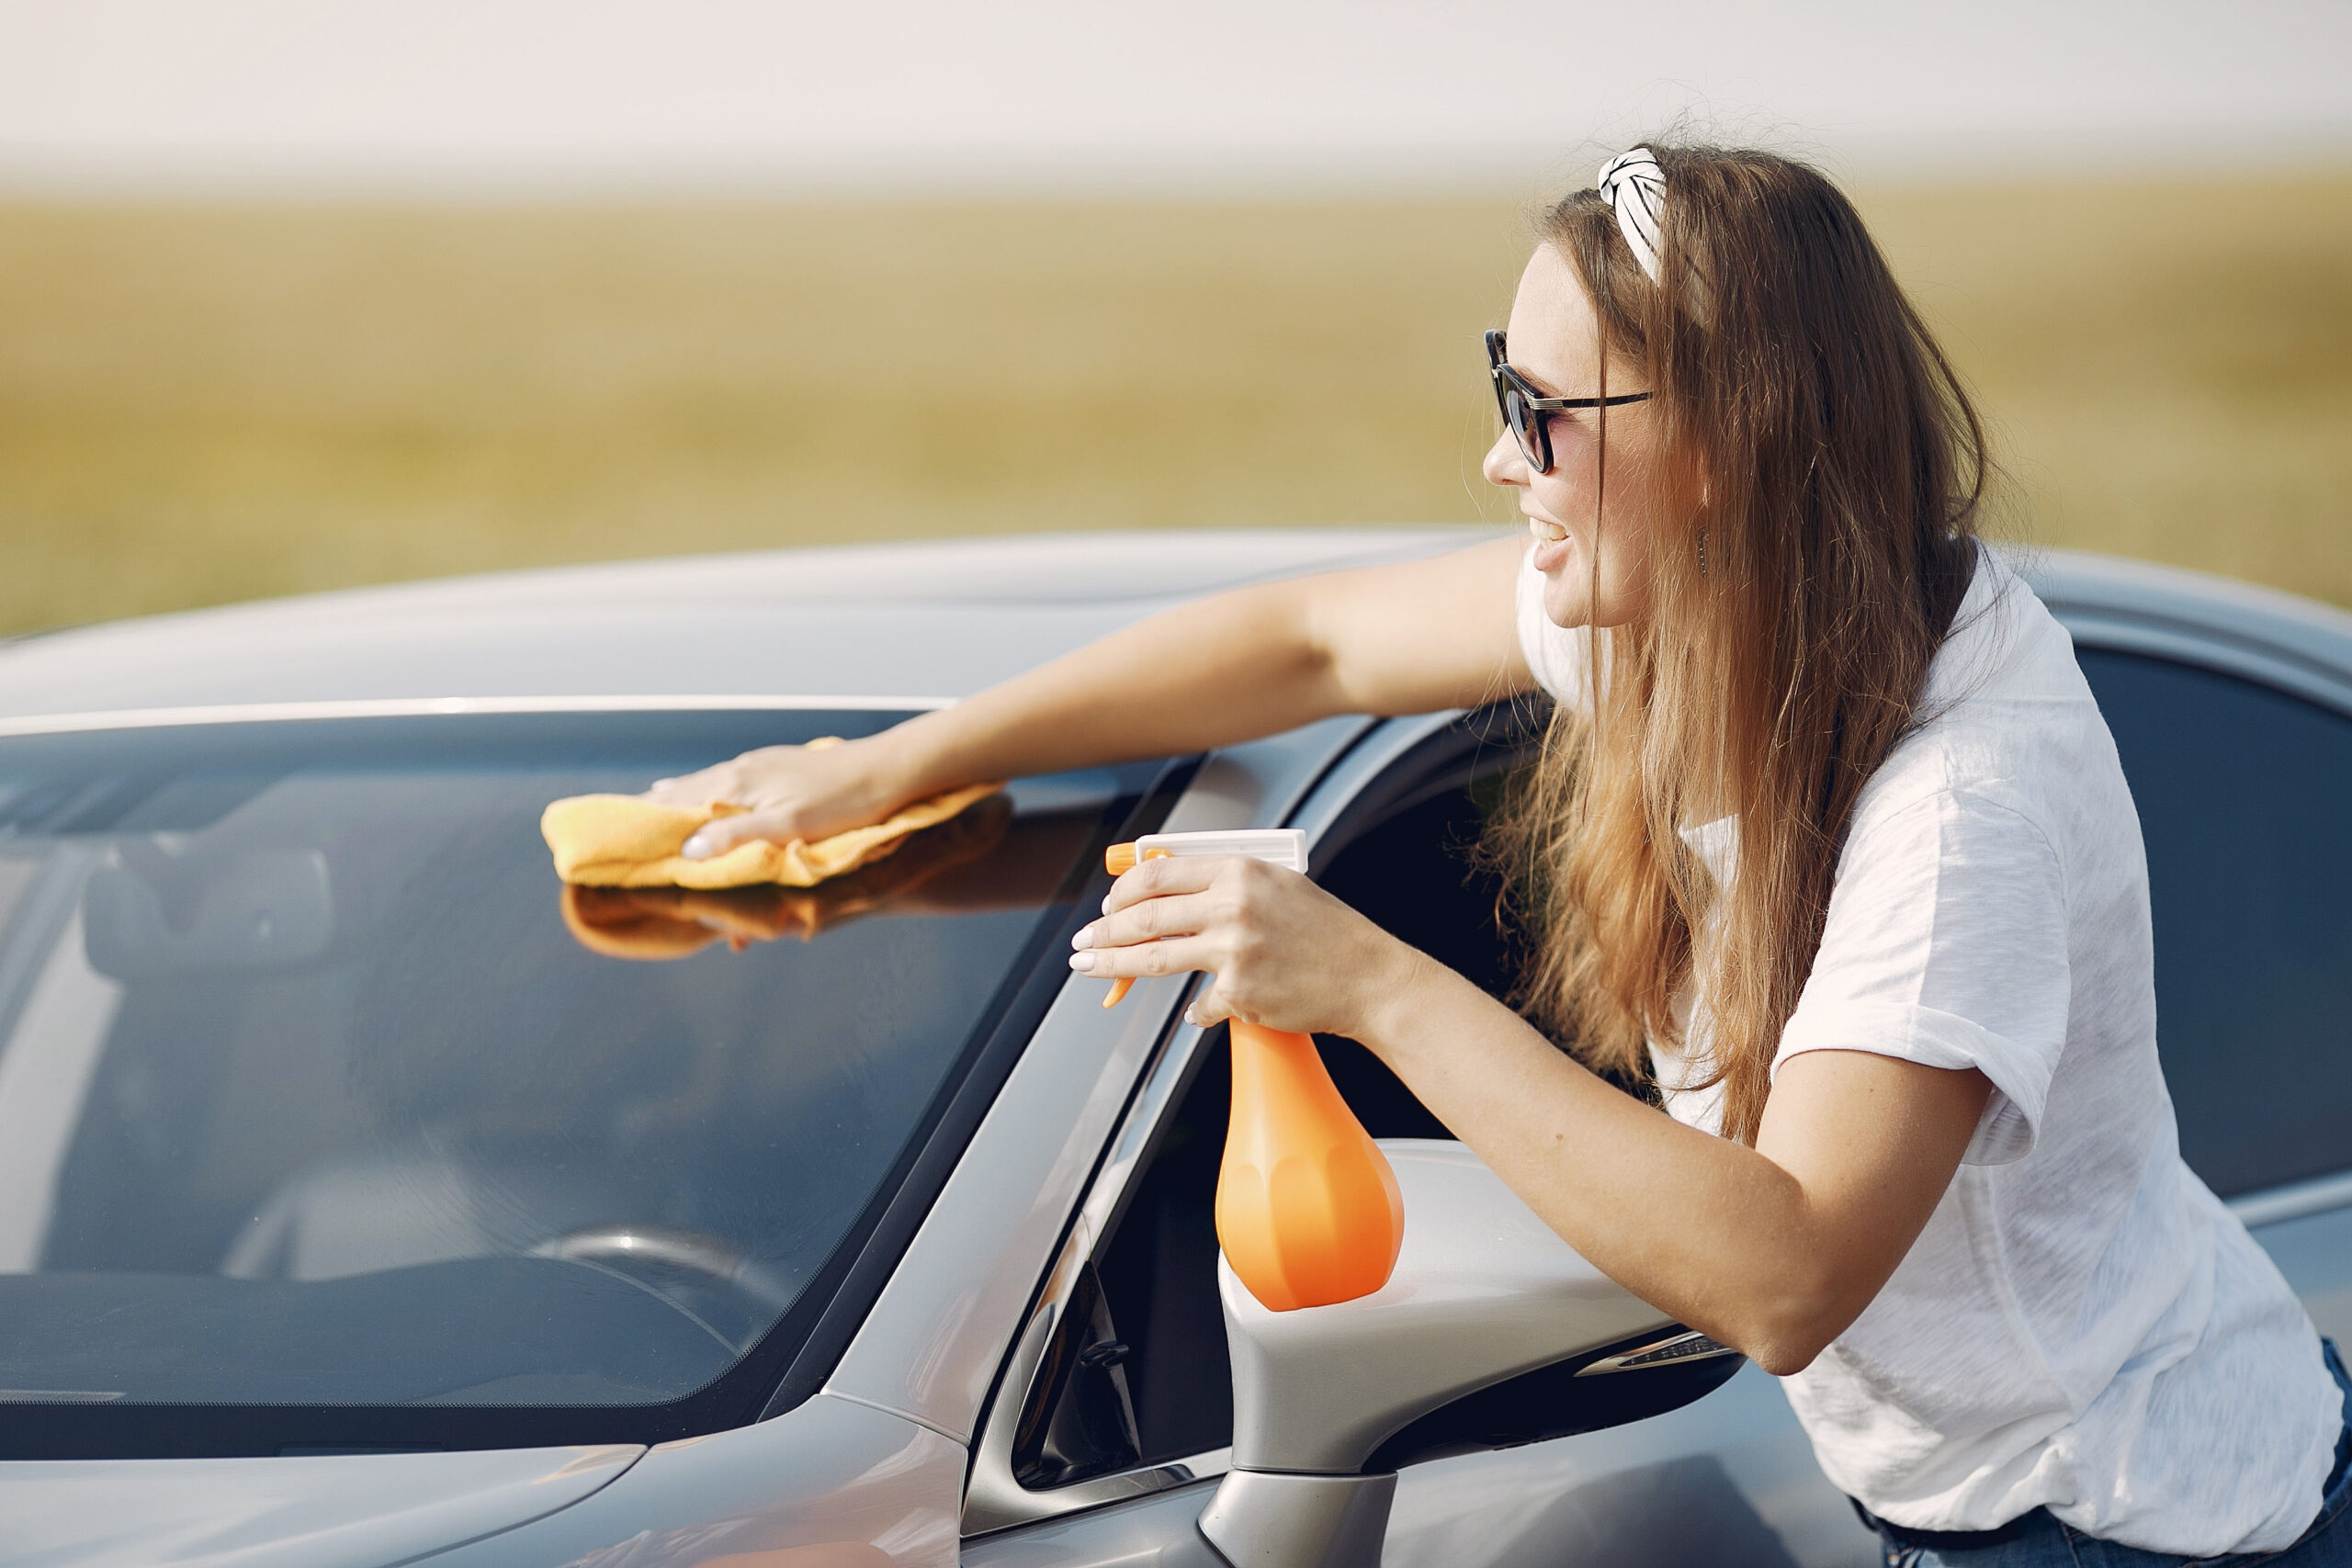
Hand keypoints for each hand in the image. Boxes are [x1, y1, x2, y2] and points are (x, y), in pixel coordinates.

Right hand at [642, 735, 914, 859]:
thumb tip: (688, 849)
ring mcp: (761, 764)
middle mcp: (742, 769)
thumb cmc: (840, 804)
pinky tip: (710, 788)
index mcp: (738, 783)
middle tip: (628, 820)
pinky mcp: (779, 765)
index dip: (650, 818)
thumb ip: (736, 836)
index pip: (680, 802)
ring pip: (709, 781)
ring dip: (683, 795)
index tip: (620, 832)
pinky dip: (709, 788)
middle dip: (659, 807)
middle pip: (689, 789)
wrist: (885, 771)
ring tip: (656, 800)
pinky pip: (730, 778)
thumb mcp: (787, 827)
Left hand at [1067, 855, 1422, 1038]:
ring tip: (1090, 967)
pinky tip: (1194, 1011)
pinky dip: (1195, 1010)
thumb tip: (1168, 894)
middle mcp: (1232, 906)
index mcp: (1239, 870)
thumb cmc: (1326, 930)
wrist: (1367, 976)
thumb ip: (1224, 885)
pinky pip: (1200, 1003)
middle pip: (1145, 916)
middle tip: (1083, 940)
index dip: (1123, 891)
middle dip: (1104, 930)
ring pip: (1154, 957)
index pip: (1158, 874)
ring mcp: (1233, 950)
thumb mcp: (1277, 885)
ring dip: (1113, 965)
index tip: (1108, 904)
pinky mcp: (1239, 992)